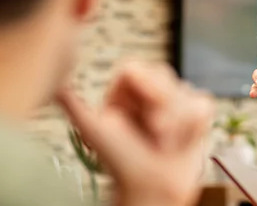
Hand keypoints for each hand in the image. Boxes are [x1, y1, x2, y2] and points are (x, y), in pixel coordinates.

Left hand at [57, 62, 213, 205]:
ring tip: (165, 143)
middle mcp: (148, 91)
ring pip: (185, 90)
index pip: (135, 68)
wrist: (152, 189)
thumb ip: (74, 105)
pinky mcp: (196, 111)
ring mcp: (174, 100)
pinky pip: (202, 102)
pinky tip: (182, 140)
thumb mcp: (94, 130)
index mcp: (124, 91)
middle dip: (162, 108)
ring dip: (178, 122)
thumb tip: (53, 85)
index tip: (145, 111)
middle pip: (163, 75)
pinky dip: (194, 124)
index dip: (145, 86)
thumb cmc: (122, 164)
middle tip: (156, 134)